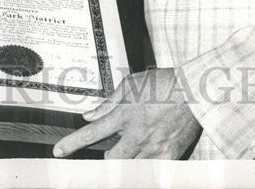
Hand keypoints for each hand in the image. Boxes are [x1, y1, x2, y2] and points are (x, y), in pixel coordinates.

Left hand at [53, 68, 201, 158]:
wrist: (195, 91)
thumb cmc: (164, 84)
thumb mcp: (131, 84)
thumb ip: (109, 102)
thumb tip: (90, 114)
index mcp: (124, 114)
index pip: (92, 133)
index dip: (72, 144)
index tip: (59, 152)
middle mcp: (136, 134)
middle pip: (110, 159)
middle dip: (107, 158)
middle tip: (115, 148)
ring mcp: (153, 148)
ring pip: (129, 166)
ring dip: (128, 158)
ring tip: (139, 142)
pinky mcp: (169, 156)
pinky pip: (151, 169)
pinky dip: (147, 162)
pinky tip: (152, 149)